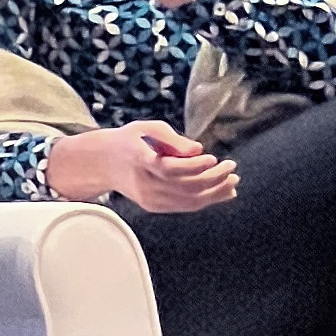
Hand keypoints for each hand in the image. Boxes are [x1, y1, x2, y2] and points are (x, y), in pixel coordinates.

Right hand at [44, 120, 240, 213]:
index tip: (213, 157)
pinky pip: (185, 206)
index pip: (170, 168)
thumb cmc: (128, 141)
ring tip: (233, 181)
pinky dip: (206, 200)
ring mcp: (149, 198)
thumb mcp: (144, 128)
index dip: (194, 166)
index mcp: (138, 159)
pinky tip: (222, 192)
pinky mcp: (154, 207)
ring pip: (188, 201)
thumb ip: (171, 137)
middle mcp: (144, 183)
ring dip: (215, 192)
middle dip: (213, 178)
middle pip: (185, 187)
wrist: (102, 163)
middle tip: (232, 167)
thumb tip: (198, 150)